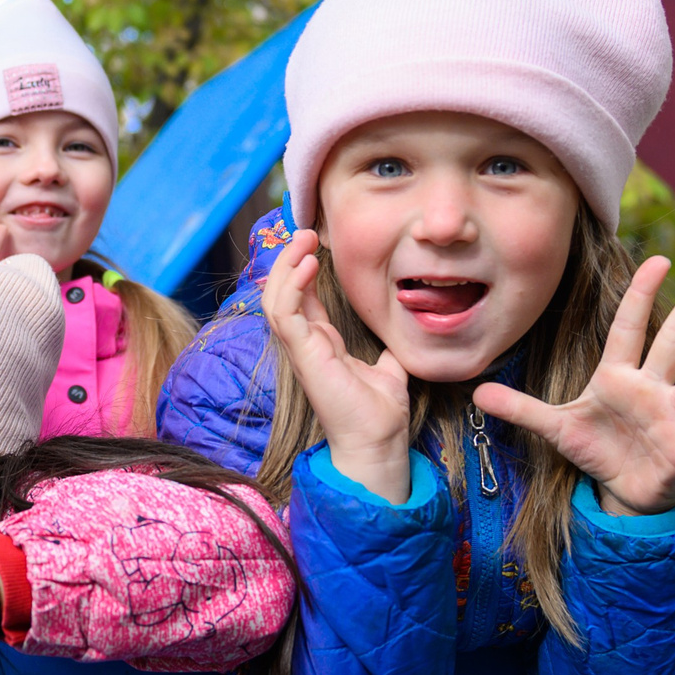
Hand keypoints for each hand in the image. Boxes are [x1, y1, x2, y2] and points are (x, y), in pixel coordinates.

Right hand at [261, 229, 412, 500]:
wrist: (379, 443)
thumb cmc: (379, 413)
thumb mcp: (387, 368)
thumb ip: (385, 348)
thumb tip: (399, 332)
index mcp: (321, 344)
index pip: (301, 298)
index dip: (302, 268)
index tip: (314, 242)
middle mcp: (305, 344)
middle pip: (281, 292)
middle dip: (289, 259)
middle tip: (306, 232)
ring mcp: (301, 350)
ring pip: (276, 298)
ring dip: (285, 265)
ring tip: (302, 240)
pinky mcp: (303, 355)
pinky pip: (286, 314)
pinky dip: (292, 286)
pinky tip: (308, 265)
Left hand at [472, 257, 674, 516]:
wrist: (621, 491)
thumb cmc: (597, 449)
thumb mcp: (555, 428)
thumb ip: (520, 408)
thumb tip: (474, 394)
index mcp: (618, 377)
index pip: (629, 328)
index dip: (640, 295)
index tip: (656, 258)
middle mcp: (652, 389)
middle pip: (674, 340)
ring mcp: (673, 417)